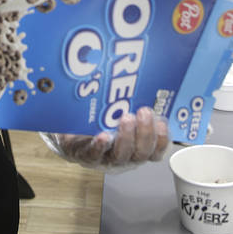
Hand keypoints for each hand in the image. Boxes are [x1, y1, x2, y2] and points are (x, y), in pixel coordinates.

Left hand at [48, 107, 169, 169]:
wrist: (70, 133)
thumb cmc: (100, 122)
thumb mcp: (120, 112)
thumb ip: (134, 101)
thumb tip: (141, 75)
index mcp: (136, 147)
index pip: (156, 149)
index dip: (162, 139)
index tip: (162, 121)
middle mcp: (124, 156)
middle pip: (141, 153)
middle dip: (145, 133)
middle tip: (144, 113)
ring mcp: (105, 158)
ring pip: (120, 155)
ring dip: (126, 138)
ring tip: (126, 118)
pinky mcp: (85, 155)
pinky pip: (93, 154)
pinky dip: (99, 146)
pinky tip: (103, 136)